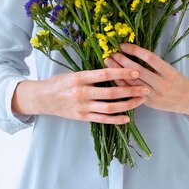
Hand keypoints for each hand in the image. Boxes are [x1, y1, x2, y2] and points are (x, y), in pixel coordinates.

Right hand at [11, 67, 148, 123]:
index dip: (121, 73)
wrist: (43, 99)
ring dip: (127, 105)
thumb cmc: (60, 83)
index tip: (135, 71)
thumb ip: (91, 74)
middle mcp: (81, 93)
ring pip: (109, 107)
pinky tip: (127, 118)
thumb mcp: (74, 74)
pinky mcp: (82, 117)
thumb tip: (113, 68)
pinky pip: (102, 119)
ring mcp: (82, 107)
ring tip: (140, 101)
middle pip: (110, 93)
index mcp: (79, 78)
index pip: (104, 74)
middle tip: (145, 88)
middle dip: (130, 91)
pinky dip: (116, 119)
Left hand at [104, 43, 188, 120]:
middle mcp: (162, 85)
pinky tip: (113, 76)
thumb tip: (133, 50)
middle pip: (138, 71)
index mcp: (169, 73)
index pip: (149, 58)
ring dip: (118, 72)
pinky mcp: (148, 103)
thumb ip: (154, 63)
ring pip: (132, 83)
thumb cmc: (178, 80)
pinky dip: (121, 84)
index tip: (123, 45)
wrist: (187, 100)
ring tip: (108, 62)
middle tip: (111, 53)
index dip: (135, 50)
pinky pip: (131, 92)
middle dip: (122, 61)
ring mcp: (154, 95)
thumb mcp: (170, 68)